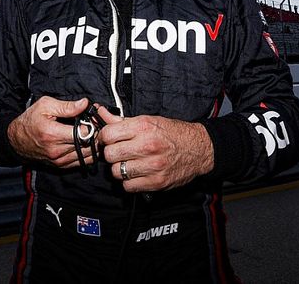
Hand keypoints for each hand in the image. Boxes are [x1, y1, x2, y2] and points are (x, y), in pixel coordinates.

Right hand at [7, 97, 90, 167]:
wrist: (16, 140)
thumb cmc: (30, 120)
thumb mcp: (45, 105)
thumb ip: (66, 106)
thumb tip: (84, 104)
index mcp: (53, 134)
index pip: (83, 133)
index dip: (94, 125)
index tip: (95, 118)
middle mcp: (56, 150)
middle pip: (88, 145)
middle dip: (97, 135)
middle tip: (99, 125)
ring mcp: (59, 160)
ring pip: (88, 156)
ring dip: (95, 145)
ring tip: (95, 133)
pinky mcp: (60, 166)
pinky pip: (82, 162)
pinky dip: (89, 153)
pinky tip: (89, 143)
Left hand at [95, 106, 213, 192]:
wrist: (199, 149)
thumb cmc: (172, 133)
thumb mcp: (148, 120)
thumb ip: (122, 120)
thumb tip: (100, 112)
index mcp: (144, 127)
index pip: (108, 134)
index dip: (104, 137)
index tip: (108, 140)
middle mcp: (147, 145)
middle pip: (110, 154)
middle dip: (110, 154)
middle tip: (117, 152)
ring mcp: (152, 165)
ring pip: (116, 172)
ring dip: (119, 169)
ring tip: (128, 163)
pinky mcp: (156, 182)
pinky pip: (128, 186)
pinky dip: (128, 182)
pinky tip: (135, 174)